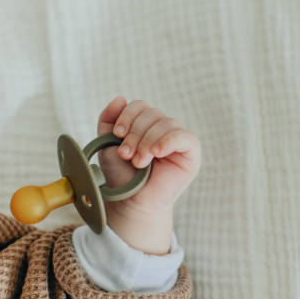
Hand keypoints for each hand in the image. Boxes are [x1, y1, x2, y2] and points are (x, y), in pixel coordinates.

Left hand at [97, 96, 200, 253]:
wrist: (132, 200)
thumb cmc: (122, 174)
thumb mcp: (107, 144)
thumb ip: (109, 120)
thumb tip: (120, 98)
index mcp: (146, 124)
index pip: (141, 106)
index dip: (128, 116)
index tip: (117, 135)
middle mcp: (164, 128)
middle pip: (153, 113)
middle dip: (136, 133)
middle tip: (127, 154)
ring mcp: (179, 139)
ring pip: (167, 123)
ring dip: (148, 142)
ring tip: (139, 161)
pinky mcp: (191, 152)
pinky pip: (184, 137)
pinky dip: (169, 141)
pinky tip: (157, 152)